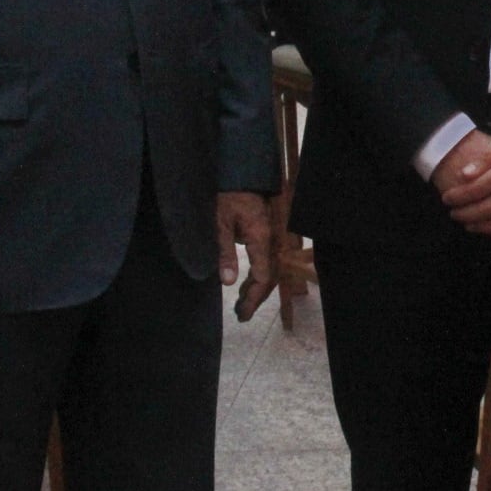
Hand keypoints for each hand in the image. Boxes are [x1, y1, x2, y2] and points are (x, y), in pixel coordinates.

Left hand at [220, 191, 282, 321]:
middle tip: (241, 316)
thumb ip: (224, 252)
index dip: (253, 297)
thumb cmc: (228, 196)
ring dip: (256, 289)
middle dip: (255, 298)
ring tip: (242, 305)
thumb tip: (228, 282)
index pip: (263, 276)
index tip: (242, 313)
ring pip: (269, 270)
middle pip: (269, 277)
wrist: (241, 174)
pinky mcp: (265, 236)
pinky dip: (257, 277)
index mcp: (261, 239)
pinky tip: (245, 285)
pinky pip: (265, 262)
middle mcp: (270, 241)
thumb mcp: (220, 224)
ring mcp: (269, 238)